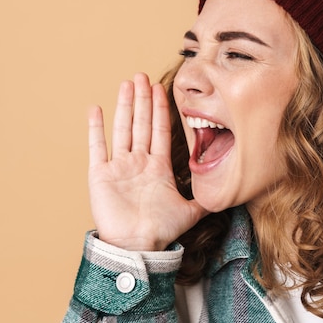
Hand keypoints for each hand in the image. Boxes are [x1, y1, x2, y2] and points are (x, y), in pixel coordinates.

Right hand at [87, 73, 205, 250]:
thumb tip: (226, 193)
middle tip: (142, 75)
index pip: (160, 131)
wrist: (137, 246)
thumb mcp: (190, 211)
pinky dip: (96, 129)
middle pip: (141, 123)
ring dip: (124, 106)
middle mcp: (138, 162)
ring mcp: (119, 167)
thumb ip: (206, 199)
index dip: (160, 109)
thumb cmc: (161, 230)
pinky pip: (97, 147)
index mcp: (158, 167)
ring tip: (127, 84)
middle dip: (143, 99)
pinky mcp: (100, 174)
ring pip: (122, 129)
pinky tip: (96, 109)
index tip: (160, 89)